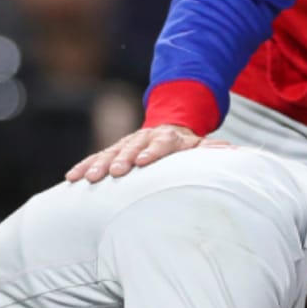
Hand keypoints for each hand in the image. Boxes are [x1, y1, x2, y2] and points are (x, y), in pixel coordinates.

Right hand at [66, 125, 201, 182]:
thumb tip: (233, 151)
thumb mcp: (201, 145)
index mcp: (167, 138)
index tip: (142, 161)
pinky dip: (84, 166)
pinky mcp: (112, 150)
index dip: (151, 152)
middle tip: (114, 172)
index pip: (159, 144)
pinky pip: (95, 157)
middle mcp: (143, 138)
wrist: (168, 129)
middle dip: (121, 159)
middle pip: (131, 148)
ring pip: (109, 153)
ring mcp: (126, 144)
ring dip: (98, 165)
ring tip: (88, 178)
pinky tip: (72, 177)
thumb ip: (213, 149)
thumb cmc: (186, 146)